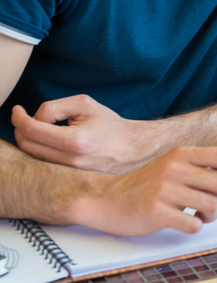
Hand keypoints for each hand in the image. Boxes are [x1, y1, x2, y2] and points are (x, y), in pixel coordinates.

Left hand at [13, 96, 158, 173]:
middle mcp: (70, 160)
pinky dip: (38, 149)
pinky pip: (42, 162)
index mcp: (76, 140)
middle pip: (27, 145)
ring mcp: (68, 171)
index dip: (19, 117)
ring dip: (28, 139)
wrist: (132, 148)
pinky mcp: (67, 177)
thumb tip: (35, 118)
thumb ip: (56, 108)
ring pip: (32, 155)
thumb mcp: (86, 105)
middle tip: (25, 118)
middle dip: (21, 128)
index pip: (33, 129)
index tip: (17, 110)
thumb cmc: (110, 124)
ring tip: (39, 127)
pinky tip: (47, 140)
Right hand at [70, 146, 216, 235]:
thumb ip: (201, 169)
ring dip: (214, 214)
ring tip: (203, 215)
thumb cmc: (144, 185)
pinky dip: (197, 226)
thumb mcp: (172, 167)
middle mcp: (175, 168)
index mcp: (182, 154)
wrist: (105, 199)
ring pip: (212, 205)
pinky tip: (187, 222)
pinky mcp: (156, 212)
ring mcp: (165, 190)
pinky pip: (193, 223)